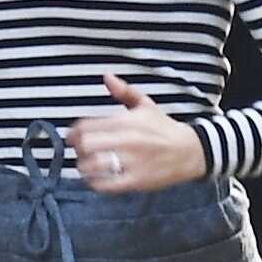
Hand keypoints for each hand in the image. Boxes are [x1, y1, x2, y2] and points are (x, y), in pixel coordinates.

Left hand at [67, 73, 206, 193]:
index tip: (71, 138)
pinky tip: (95, 179)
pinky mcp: (136, 180)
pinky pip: (107, 185)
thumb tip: (106, 77)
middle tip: (79, 152)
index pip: (87, 126)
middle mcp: (127, 140)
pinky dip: (95, 183)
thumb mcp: (146, 105)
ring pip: (94, 166)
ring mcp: (131, 162)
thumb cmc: (165, 128)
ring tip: (85, 166)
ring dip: (84, 167)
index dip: (73, 133)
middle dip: (78, 150)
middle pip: (87, 146)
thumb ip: (124, 91)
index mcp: (126, 121)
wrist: (190, 151)